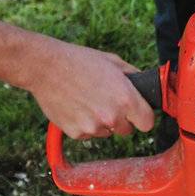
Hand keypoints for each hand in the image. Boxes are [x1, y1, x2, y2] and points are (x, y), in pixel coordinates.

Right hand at [22, 40, 155, 139]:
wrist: (46, 68)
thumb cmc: (80, 61)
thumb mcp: (113, 61)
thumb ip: (133, 76)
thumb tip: (144, 86)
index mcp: (126, 99)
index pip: (148, 123)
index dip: (142, 117)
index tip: (137, 113)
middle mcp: (112, 117)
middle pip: (127, 131)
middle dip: (121, 119)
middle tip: (107, 102)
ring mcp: (93, 127)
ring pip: (107, 132)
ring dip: (102, 122)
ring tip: (87, 100)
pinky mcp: (76, 133)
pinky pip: (88, 134)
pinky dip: (84, 124)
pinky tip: (76, 106)